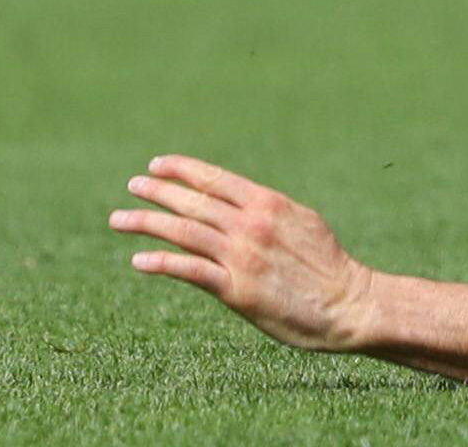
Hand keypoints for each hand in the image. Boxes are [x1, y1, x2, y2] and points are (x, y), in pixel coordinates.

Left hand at [111, 154, 377, 351]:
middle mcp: (252, 224)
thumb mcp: (301, 222)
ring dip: (146, 223)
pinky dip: (162, 262)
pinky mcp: (236, 289)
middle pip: (194, 202)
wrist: (348, 302)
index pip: (216, 179)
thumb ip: (267, 212)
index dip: (184, 169)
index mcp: (269, 203)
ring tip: (119, 219)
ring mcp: (242, 256)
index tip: (158, 164)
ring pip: (184, 232)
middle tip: (132, 185)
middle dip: (158, 191)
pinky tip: (139, 260)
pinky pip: (190, 271)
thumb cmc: (327, 265)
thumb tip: (240, 204)